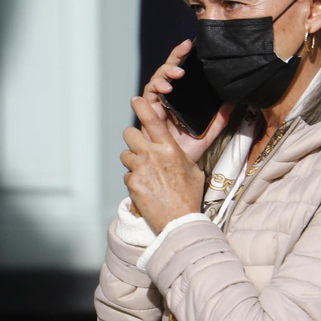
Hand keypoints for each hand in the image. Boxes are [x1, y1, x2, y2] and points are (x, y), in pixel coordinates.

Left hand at [121, 96, 205, 232]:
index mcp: (169, 148)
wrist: (179, 221)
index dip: (142, 106)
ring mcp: (140, 168)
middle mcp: (152, 154)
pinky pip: (127, 176)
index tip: (136, 99)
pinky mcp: (131, 183)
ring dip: (133, 162)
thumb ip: (181, 156)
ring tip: (146, 176)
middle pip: (129, 134)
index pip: (152, 120)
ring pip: (126, 155)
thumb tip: (176, 151)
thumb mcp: (193, 170)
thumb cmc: (189, 196)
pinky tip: (146, 190)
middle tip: (140, 150)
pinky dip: (134, 182)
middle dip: (133, 140)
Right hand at [141, 39, 232, 162]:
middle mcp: (167, 100)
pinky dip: (155, 88)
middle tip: (185, 49)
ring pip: (156, 80)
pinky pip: (147, 96)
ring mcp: (156, 105)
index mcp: (181, 100)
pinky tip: (165, 88)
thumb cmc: (188, 152)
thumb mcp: (209, 132)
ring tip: (177, 73)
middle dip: (175, 58)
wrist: (175, 169)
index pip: (182, 75)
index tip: (193, 46)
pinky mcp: (147, 113)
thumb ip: (220, 118)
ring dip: (165, 73)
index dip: (184, 59)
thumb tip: (234, 102)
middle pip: (168, 73)